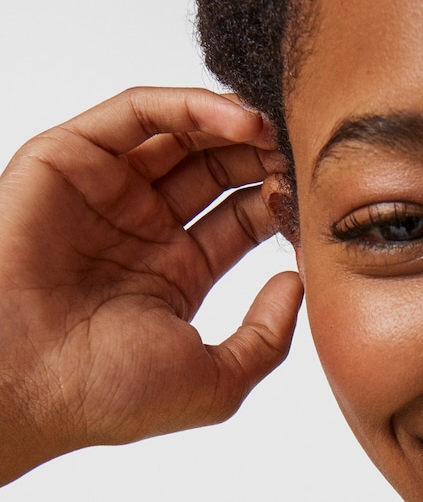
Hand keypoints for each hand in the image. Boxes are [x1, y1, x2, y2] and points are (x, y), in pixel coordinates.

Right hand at [0, 87, 303, 484]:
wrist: (22, 383)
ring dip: (235, 128)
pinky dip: (189, 107)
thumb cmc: (108, 394)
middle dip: (263, 161)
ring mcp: (107, 194)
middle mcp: (142, 230)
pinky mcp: (70, 161)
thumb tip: (298, 283)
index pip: (240, 222)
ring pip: (181, 138)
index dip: (279, 206)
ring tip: (277, 131)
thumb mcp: (218, 382)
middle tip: (302, 155)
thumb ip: (266, 337)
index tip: (314, 200)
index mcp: (175, 275)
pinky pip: (136, 116)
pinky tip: (239, 120)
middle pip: (217, 174)